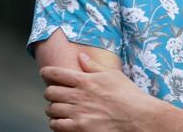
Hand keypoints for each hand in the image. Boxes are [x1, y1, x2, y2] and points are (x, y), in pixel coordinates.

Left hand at [41, 52, 161, 131]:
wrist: (138, 117)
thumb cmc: (129, 95)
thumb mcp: (113, 75)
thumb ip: (94, 66)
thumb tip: (81, 56)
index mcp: (86, 80)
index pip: (57, 73)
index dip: (47, 72)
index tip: (45, 72)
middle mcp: (79, 96)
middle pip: (50, 92)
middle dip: (50, 92)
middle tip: (55, 93)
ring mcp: (78, 113)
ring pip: (51, 109)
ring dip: (53, 108)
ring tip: (59, 108)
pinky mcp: (79, 128)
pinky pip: (56, 125)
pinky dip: (56, 123)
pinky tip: (62, 120)